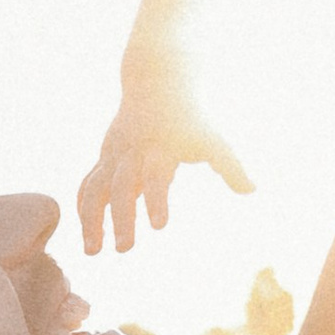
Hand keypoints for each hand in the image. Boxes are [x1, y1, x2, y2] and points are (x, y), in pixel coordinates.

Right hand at [75, 60, 253, 253]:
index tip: (160, 227)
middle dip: (122, 218)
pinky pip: (87, 185)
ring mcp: (113, 155)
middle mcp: (133, 152)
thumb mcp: (212, 138)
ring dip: (91, 220)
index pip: (157, 177)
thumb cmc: (190, 117)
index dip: (157, 200)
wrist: (155, 82)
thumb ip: (230, 165)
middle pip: (122, 187)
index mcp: (160, 148)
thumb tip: (252, 190)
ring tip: (93, 253)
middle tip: (126, 250)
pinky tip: (87, 234)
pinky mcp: (103, 158)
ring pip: (95, 188)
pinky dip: (83, 208)